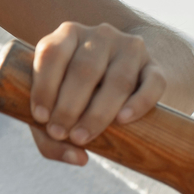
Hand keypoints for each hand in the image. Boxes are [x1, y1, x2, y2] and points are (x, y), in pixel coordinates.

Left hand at [27, 21, 166, 166]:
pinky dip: (139, 102)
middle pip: (84, 69)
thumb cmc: (75, 96)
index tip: (40, 118)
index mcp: (68, 35)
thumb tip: (79, 159)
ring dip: (98, 112)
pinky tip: (123, 120)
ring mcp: (130, 48)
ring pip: (118, 79)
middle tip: (61, 134)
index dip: (44, 86)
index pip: (52, 53)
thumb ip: (51, 138)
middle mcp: (99, 35)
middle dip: (69, 106)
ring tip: (82, 137)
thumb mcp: (55, 109)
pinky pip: (153, 83)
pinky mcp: (154, 66)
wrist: (122, 78)